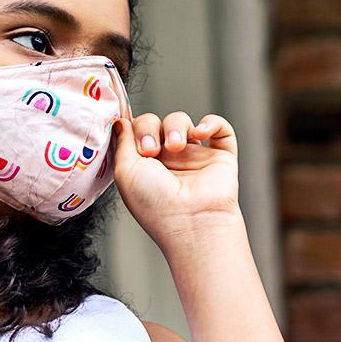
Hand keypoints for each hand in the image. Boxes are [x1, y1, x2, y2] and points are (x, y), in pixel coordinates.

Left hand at [112, 110, 241, 244]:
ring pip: (181, 121)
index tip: (139, 146)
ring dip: (176, 126)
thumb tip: (120, 121)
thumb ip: (122, 143)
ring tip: (176, 146)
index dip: (135, 129)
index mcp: (143, 164)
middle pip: (155, 122)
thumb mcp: (125, 171)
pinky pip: (219, 127)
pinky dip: (211, 122)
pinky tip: (200, 132)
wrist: (190, 221)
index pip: (136, 131)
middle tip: (152, 150)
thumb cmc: (155, 203)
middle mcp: (166, 160)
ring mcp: (193, 156)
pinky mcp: (220, 156)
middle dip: (151, 128)